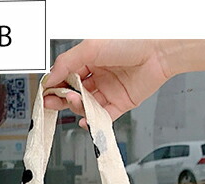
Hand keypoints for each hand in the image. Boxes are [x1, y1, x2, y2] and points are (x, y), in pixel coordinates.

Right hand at [43, 40, 175, 127]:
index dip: (56, 85)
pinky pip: (103, 117)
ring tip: (75, 101)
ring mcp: (109, 91)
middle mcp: (99, 76)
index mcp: (91, 60)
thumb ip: (67, 63)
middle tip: (51, 103)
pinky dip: (92, 121)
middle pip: (75, 93)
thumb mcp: (90, 47)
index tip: (46, 92)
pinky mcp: (120, 104)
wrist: (158, 52)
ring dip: (77, 107)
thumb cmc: (130, 41)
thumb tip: (50, 77)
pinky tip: (85, 120)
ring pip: (87, 106)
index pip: (67, 76)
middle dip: (61, 99)